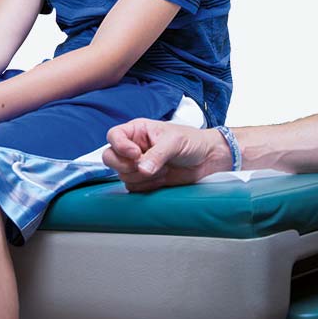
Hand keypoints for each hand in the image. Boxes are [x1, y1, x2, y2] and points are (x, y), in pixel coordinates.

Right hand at [102, 119, 232, 190]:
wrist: (207, 160)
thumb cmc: (191, 141)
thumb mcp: (174, 142)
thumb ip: (157, 154)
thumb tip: (142, 169)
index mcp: (137, 130)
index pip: (114, 136)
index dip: (120, 147)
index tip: (136, 154)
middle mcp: (133, 147)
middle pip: (110, 157)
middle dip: (125, 165)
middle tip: (143, 166)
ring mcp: (138, 164)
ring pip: (122, 175)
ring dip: (142, 176)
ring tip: (162, 169)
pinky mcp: (144, 180)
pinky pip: (133, 187)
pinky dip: (147, 186)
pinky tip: (162, 178)